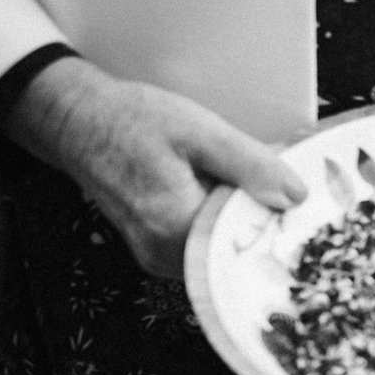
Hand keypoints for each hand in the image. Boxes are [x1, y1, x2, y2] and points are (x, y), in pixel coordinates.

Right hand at [9, 58, 306, 279]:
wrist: (77, 118)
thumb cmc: (131, 120)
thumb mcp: (200, 132)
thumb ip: (250, 165)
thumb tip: (295, 196)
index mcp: (174, 229)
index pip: (247, 243)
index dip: (278, 222)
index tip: (297, 202)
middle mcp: (165, 255)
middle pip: (236, 251)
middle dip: (261, 222)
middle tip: (278, 190)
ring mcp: (159, 256)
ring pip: (221, 249)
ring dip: (240, 222)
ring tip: (244, 187)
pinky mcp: (158, 248)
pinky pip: (204, 244)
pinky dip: (220, 223)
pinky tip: (224, 195)